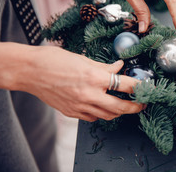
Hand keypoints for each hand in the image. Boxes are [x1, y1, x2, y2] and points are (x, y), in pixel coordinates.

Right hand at [14, 45, 143, 121]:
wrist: (29, 71)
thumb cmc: (53, 60)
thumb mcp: (83, 59)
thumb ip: (104, 66)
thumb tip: (119, 67)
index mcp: (93, 78)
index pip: (125, 85)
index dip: (139, 87)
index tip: (146, 88)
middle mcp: (88, 95)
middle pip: (120, 108)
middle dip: (135, 107)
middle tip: (142, 104)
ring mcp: (79, 106)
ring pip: (107, 116)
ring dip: (119, 112)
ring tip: (124, 105)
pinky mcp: (71, 112)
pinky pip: (92, 117)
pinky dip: (101, 113)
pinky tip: (102, 106)